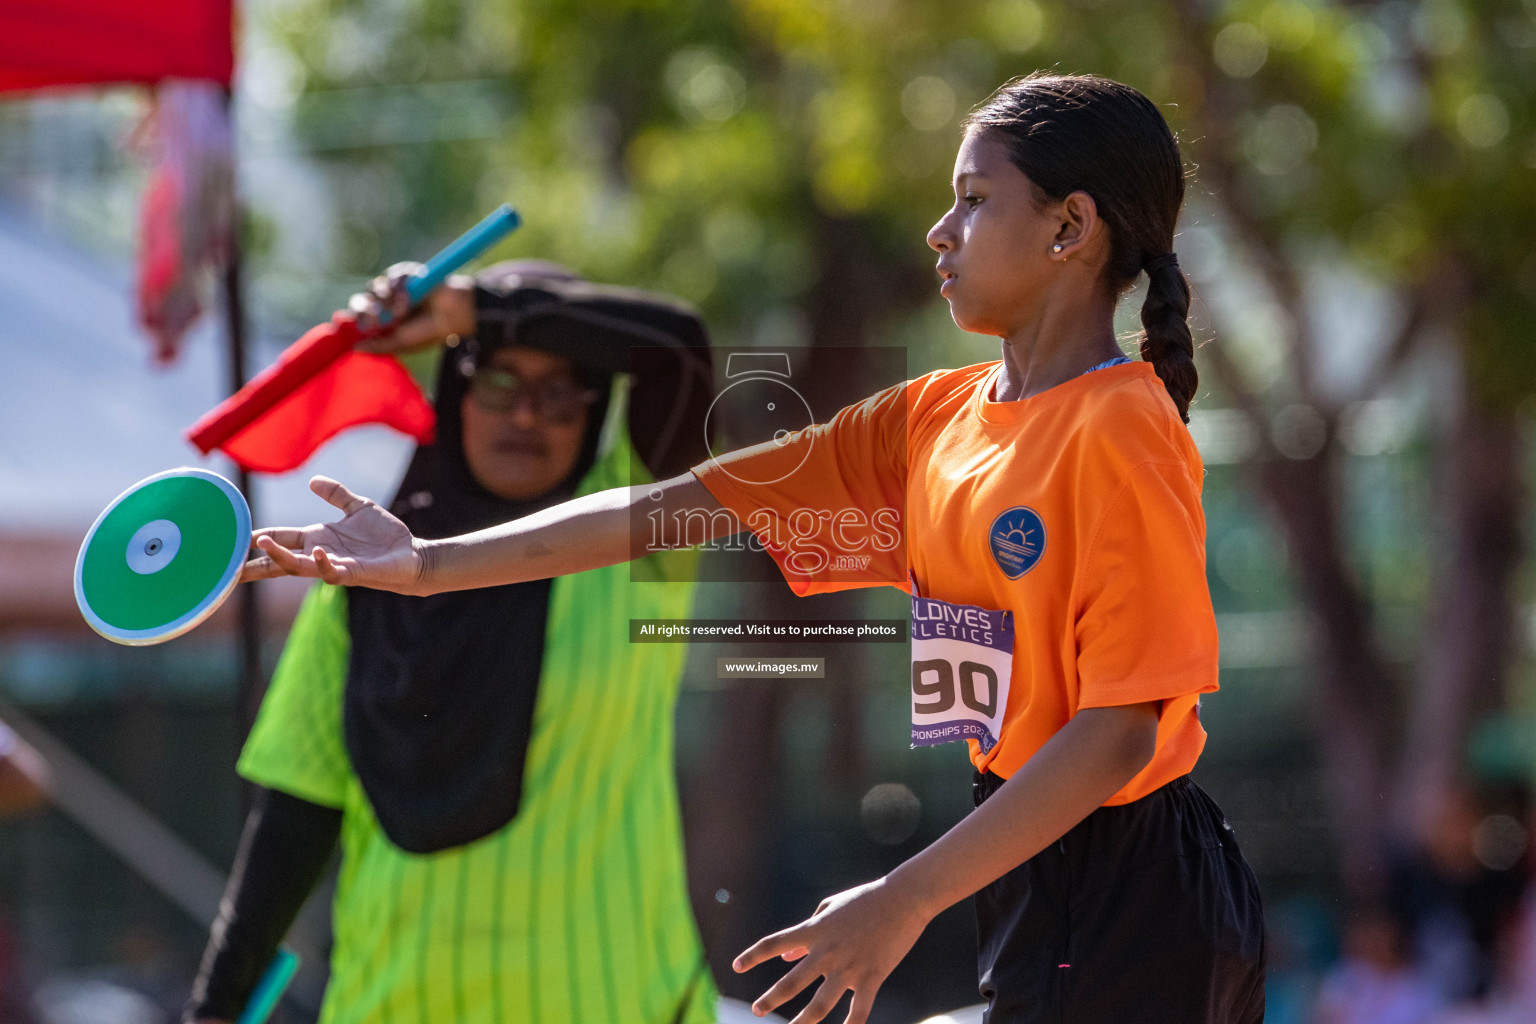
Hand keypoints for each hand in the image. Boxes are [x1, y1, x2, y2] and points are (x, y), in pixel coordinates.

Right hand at [242, 477, 427, 593]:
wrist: (411, 555)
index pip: (280, 539)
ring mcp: (335, 565)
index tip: (232, 538)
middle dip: (255, 563)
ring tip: (262, 545)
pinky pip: (333, 571)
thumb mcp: (358, 507)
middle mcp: (320, 554)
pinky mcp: (353, 573)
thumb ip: (336, 494)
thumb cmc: (384, 536)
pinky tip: (318, 550)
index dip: (257, 539)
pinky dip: (324, 562)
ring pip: (299, 567)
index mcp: (317, 538)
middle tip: (229, 562)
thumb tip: (313, 480)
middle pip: (279, 562)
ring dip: (279, 558)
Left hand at [345, 261, 476, 354]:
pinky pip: (392, 275)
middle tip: (378, 316)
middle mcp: (387, 302)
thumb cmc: (428, 332)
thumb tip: (355, 348)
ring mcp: (396, 287)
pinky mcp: (407, 274)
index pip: (360, 313)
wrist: (452, 315)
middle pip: (363, 297)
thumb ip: (378, 346)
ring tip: (403, 311)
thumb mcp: (401, 343)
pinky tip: (409, 296)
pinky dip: (397, 287)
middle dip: (368, 308)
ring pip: (375, 286)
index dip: (360, 316)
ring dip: (386, 300)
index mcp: (384, 319)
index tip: (370, 326)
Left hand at [733, 877, 929, 1023]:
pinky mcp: (871, 977)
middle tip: (756, 1010)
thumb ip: (806, 931)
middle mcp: (826, 951)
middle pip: (791, 982)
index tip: (736, 966)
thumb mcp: (829, 909)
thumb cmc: (865, 900)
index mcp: (814, 930)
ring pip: (819, 1005)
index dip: (753, 956)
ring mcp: (848, 967)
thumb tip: (786, 958)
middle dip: (770, 999)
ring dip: (801, 1022)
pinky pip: (858, 1012)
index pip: (774, 943)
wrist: (903, 898)